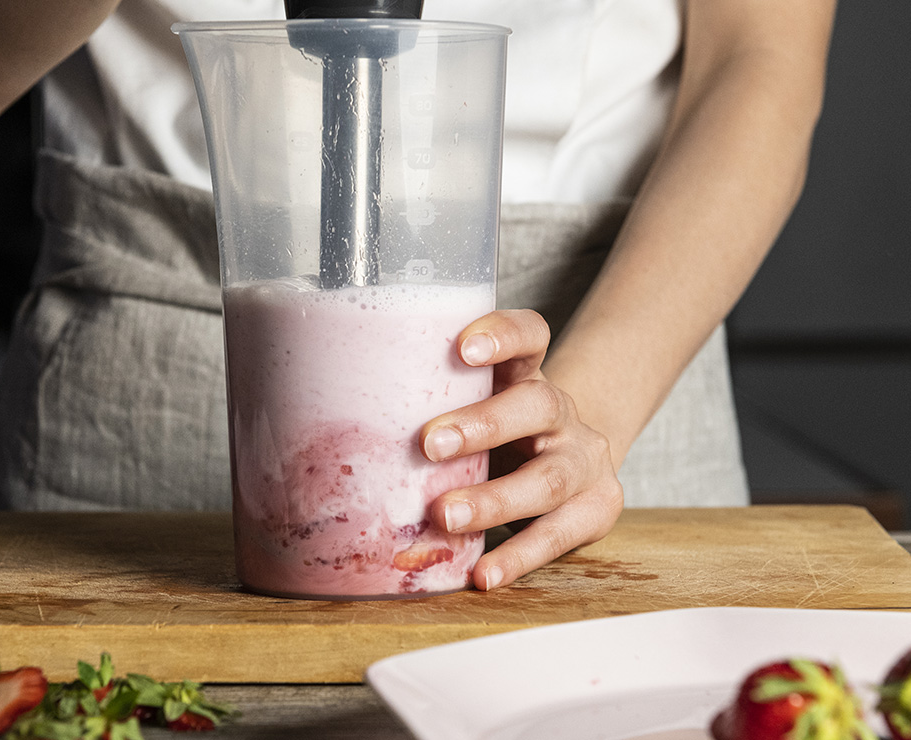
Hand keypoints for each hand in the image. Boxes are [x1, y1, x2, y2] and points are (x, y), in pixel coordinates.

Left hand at [421, 309, 623, 589]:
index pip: (529, 335)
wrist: (574, 469)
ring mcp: (584, 461)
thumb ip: (420, 407)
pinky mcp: (597, 509)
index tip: (461, 348)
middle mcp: (560, 413)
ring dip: (494, 500)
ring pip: (549, 478)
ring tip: (445, 516)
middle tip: (429, 444)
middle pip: (536, 405)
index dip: (502, 335)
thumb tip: (313, 411)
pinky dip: (518, 557)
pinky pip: (557, 535)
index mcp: (526, 376)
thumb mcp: (472, 410)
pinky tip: (483, 575)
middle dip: (483, 425)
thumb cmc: (497, 439)